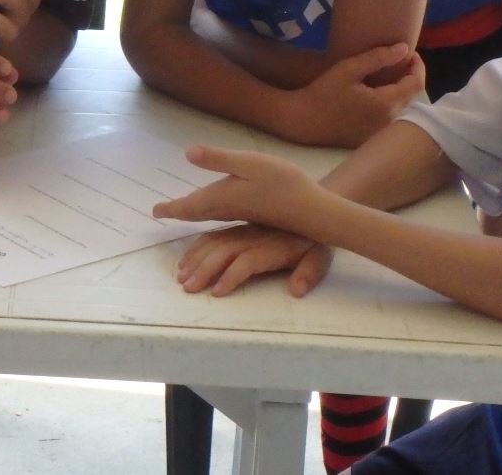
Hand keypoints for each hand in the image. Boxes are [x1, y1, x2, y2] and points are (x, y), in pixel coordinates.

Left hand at [152, 145, 322, 232]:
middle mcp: (226, 209)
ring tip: (181, 212)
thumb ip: (219, 159)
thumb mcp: (250, 163)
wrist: (312, 210)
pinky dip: (210, 214)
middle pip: (196, 212)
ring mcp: (241, 214)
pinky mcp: (254, 215)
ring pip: (208, 215)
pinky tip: (217, 210)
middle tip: (161, 212)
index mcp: (221, 197)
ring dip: (192, 213)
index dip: (171, 208)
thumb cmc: (283, 183)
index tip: (155, 211)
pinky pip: (222, 216)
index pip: (189, 205)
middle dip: (178, 211)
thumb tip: (187, 152)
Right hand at [173, 225, 331, 296]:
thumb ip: (309, 273)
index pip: (247, 262)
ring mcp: (243, 232)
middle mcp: (254, 238)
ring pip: (215, 242)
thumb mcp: (321, 258)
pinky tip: (186, 259)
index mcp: (273, 247)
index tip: (216, 292)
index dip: (232, 276)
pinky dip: (197, 247)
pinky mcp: (237, 229)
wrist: (312, 209)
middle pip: (224, 252)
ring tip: (181, 276)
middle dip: (204, 269)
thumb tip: (297, 290)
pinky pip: (213, 235)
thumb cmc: (314, 242)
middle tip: (187, 288)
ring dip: (196, 258)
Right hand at [284, 43, 424, 146]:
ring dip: (400, 90)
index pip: (416, 83)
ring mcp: (380, 132)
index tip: (410, 53)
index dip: (418, 66)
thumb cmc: (323, 92)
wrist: (303, 120)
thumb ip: (378, 58)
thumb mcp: (348, 69)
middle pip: (411, 96)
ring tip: (388, 75)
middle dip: (409, 76)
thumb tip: (404, 49)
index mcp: (386, 104)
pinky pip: (389, 118)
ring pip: (401, 108)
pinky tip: (375, 94)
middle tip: (399, 61)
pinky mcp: (371, 137)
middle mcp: (389, 121)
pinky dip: (389, 103)